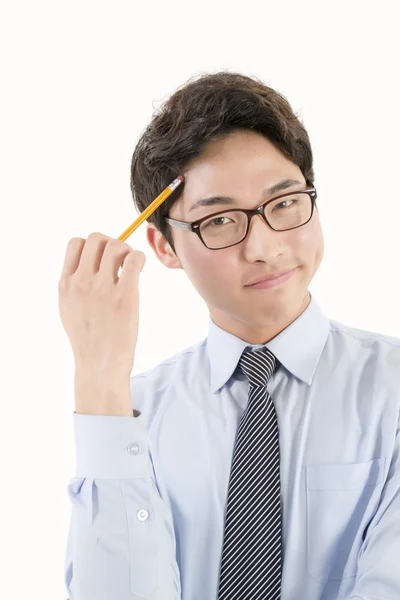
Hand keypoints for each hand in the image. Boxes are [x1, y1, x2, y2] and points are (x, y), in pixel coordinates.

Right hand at [58, 232, 145, 412]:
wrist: (100, 365)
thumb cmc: (88, 339)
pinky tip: (138, 270)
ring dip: (126, 251)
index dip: (92, 246)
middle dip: (110, 243)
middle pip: (96, 239)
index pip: (75, 243)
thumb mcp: (69, 307)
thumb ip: (75, 283)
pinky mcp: (125, 296)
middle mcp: (81, 283)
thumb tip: (90, 261)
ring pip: (116, 246)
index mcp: (65, 284)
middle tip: (119, 261)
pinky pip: (134, 259)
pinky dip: (139, 258)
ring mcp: (102, 289)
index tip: (101, 259)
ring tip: (129, 269)